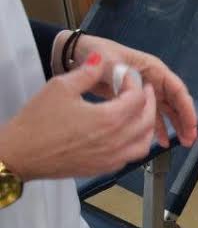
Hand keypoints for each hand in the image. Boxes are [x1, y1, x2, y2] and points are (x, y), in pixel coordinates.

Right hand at [0, 54, 157, 179]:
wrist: (19, 155)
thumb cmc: (37, 122)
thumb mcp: (60, 87)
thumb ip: (87, 72)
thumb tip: (101, 59)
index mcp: (109, 119)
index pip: (137, 98)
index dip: (135, 84)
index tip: (127, 77)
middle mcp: (116, 141)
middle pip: (147, 120)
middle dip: (148, 102)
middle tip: (143, 90)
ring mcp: (112, 158)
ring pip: (144, 142)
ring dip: (147, 125)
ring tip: (141, 112)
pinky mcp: (103, 169)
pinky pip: (131, 157)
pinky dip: (136, 143)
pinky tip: (128, 133)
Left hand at [69, 34, 197, 148]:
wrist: (75, 54)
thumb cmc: (96, 52)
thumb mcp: (108, 61)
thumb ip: (120, 75)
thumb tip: (130, 89)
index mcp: (153, 69)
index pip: (176, 90)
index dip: (186, 108)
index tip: (191, 125)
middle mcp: (153, 81)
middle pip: (175, 102)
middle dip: (184, 121)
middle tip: (190, 139)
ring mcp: (144, 92)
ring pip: (165, 111)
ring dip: (174, 127)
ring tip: (181, 143)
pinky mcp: (132, 102)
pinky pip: (149, 117)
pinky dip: (156, 129)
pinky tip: (160, 142)